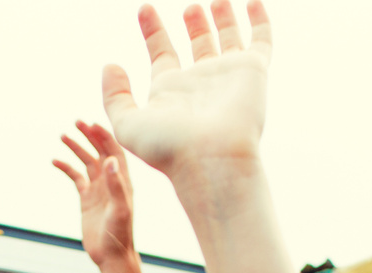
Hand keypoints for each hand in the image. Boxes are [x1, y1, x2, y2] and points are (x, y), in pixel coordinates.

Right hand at [54, 121, 137, 270]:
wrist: (112, 256)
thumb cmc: (120, 235)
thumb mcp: (120, 210)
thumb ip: (116, 185)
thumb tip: (110, 160)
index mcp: (122, 181)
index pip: (114, 151)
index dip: (104, 135)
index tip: (91, 123)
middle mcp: (111, 181)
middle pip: (100, 151)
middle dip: (89, 136)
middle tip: (76, 122)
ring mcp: (98, 189)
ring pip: (87, 162)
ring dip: (76, 148)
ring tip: (63, 136)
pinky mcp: (87, 199)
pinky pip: (76, 178)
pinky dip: (66, 168)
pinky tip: (55, 161)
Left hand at [101, 1, 270, 188]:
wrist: (211, 158)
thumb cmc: (169, 148)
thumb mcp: (127, 125)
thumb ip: (114, 97)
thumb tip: (110, 66)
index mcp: (172, 92)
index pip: (162, 55)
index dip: (153, 32)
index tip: (145, 9)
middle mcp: (201, 83)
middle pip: (198, 46)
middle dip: (194, 26)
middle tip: (189, 8)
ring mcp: (228, 76)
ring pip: (228, 40)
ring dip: (222, 20)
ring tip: (215, 1)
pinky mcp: (253, 72)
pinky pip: (261, 40)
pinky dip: (259, 20)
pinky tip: (253, 2)